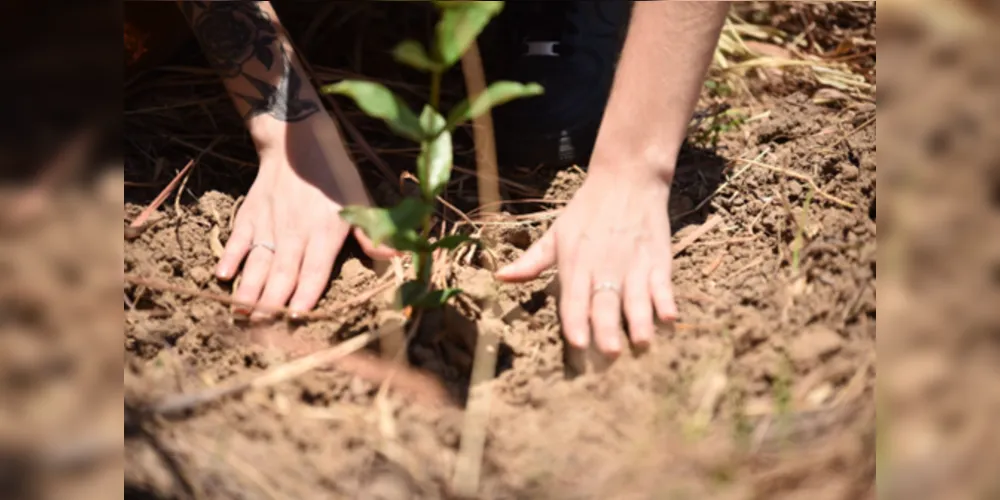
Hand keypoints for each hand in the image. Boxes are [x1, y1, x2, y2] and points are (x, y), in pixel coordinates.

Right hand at [215, 124, 393, 320]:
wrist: (298, 142)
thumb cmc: (335, 176)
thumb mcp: (359, 201)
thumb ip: (373, 234)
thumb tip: (398, 258)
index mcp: (324, 232)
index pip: (315, 270)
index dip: (306, 293)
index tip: (298, 316)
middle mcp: (295, 232)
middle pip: (283, 273)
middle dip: (272, 303)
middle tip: (262, 329)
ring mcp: (269, 224)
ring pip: (258, 261)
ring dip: (249, 288)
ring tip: (241, 313)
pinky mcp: (251, 215)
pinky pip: (238, 239)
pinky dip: (229, 256)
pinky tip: (222, 275)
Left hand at [495, 167, 677, 355]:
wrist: (628, 178)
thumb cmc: (586, 210)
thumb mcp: (556, 233)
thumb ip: (532, 261)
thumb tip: (500, 277)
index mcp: (576, 263)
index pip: (574, 298)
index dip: (575, 321)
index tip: (576, 343)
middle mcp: (604, 267)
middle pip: (605, 303)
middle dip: (607, 329)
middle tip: (609, 353)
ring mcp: (634, 264)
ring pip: (637, 298)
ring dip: (640, 321)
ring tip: (642, 342)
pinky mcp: (658, 259)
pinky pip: (663, 284)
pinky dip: (666, 300)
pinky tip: (670, 317)